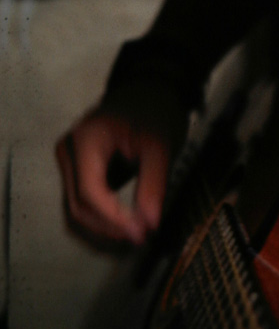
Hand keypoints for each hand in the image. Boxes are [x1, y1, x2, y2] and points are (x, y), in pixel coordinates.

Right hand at [56, 80, 188, 248]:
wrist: (145, 91)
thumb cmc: (153, 112)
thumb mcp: (160, 146)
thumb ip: (154, 185)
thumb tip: (149, 224)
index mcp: (86, 139)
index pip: (90, 192)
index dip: (113, 219)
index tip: (140, 234)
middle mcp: (68, 150)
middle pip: (79, 205)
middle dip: (109, 227)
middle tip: (141, 237)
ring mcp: (68, 160)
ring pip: (76, 209)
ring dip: (103, 228)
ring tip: (135, 234)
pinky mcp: (75, 169)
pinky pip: (81, 201)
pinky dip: (101, 217)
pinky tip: (125, 224)